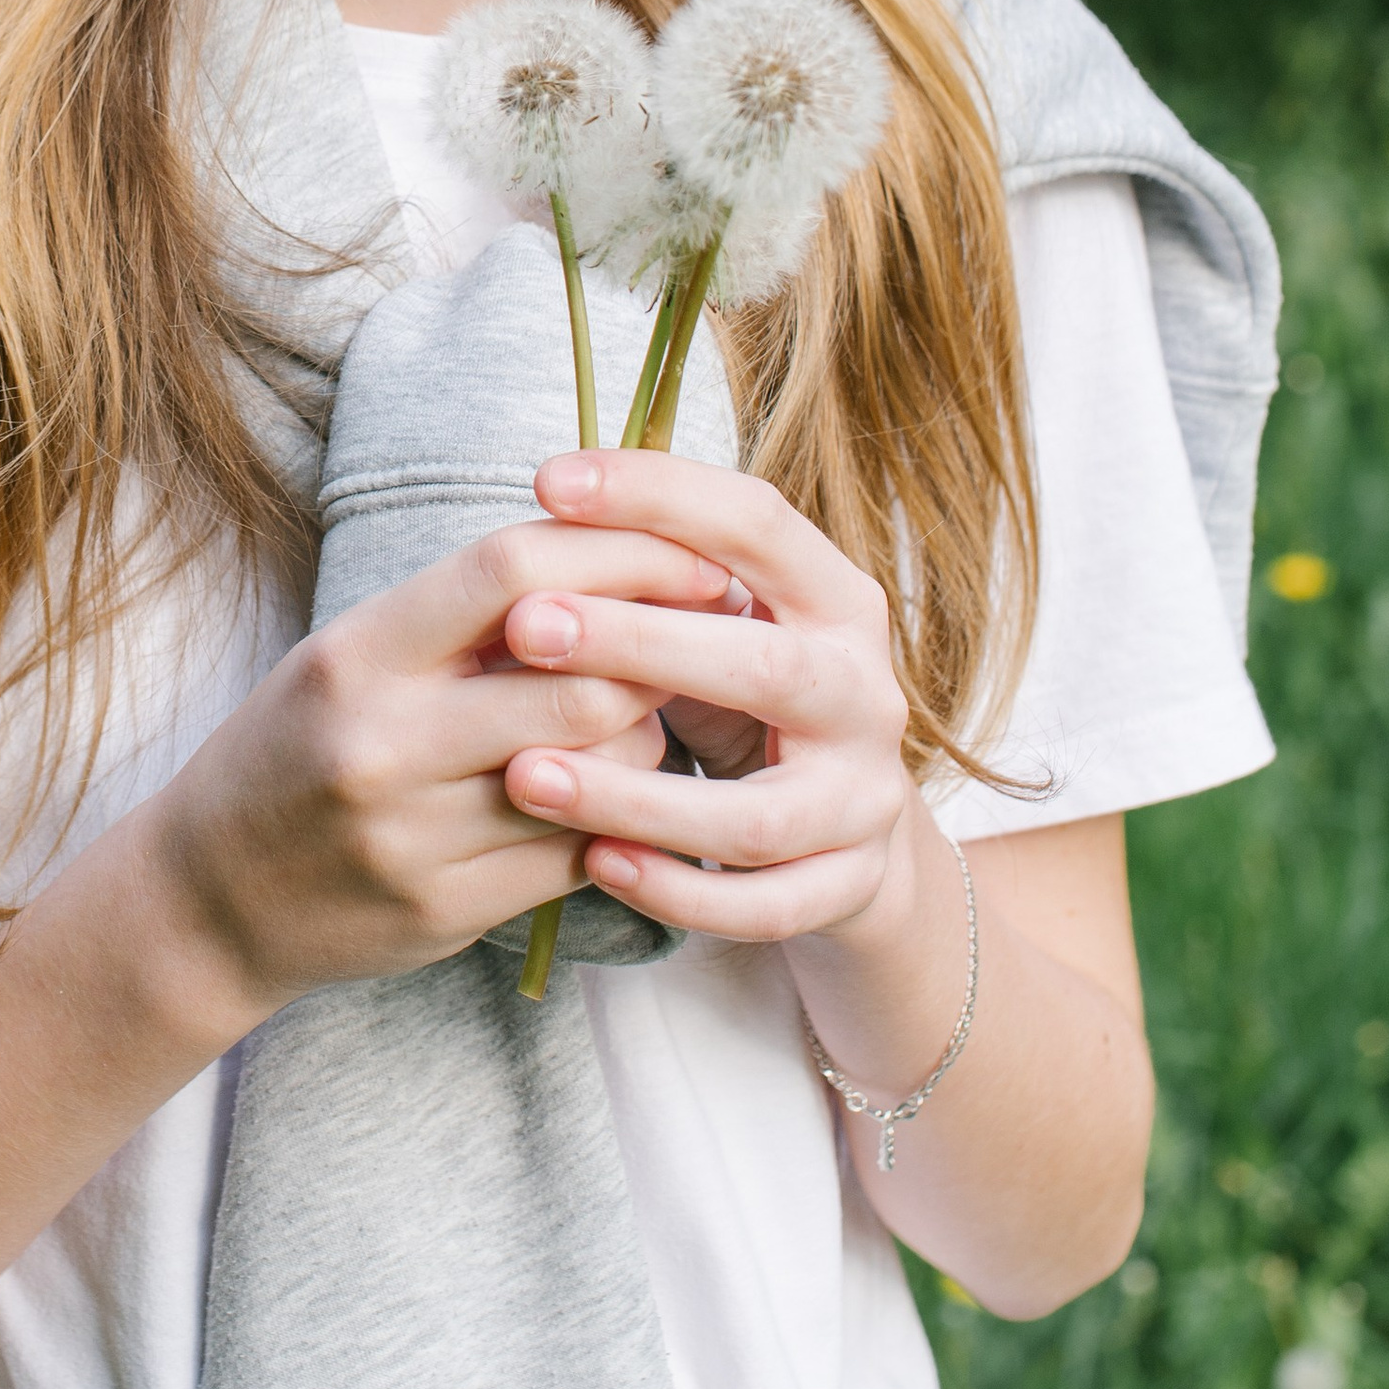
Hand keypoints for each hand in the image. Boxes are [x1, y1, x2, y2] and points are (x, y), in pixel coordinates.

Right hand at [143, 517, 740, 1021]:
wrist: (207, 895)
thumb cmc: (295, 747)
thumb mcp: (353, 654)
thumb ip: (465, 616)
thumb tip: (618, 558)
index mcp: (358, 654)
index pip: (511, 569)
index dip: (622, 552)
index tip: (690, 554)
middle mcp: (382, 742)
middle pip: (578, 679)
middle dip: (657, 660)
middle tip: (692, 648)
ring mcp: (414, 837)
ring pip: (598, 778)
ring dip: (645, 745)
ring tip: (638, 725)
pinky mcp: (445, 912)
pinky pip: (577, 857)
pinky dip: (615, 821)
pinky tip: (609, 801)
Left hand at [491, 446, 915, 942]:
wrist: (847, 828)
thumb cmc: (746, 694)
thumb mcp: (718, 621)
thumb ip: (653, 580)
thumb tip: (531, 529)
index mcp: (836, 599)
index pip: (758, 522)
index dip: (659, 493)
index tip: (548, 482)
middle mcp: (865, 694)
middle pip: (766, 668)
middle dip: (641, 643)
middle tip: (526, 626)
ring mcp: (864, 800)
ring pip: (755, 815)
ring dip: (634, 798)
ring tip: (523, 774)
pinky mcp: (848, 887)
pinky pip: (762, 907)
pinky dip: (676, 891)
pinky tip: (594, 864)